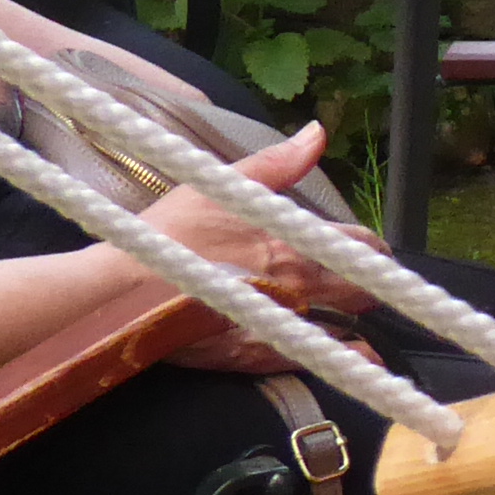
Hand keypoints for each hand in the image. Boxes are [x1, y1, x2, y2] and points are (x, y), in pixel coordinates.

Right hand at [142, 124, 384, 366]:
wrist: (125, 291)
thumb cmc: (170, 234)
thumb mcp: (221, 185)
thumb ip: (277, 163)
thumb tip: (318, 133)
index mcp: (295, 240)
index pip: (359, 244)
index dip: (368, 247)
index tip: (367, 249)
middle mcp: (301, 284)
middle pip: (363, 288)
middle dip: (369, 283)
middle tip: (364, 281)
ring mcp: (283, 324)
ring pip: (349, 326)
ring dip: (358, 318)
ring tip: (356, 314)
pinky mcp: (261, 357)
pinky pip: (319, 361)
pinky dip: (343, 356)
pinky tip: (352, 353)